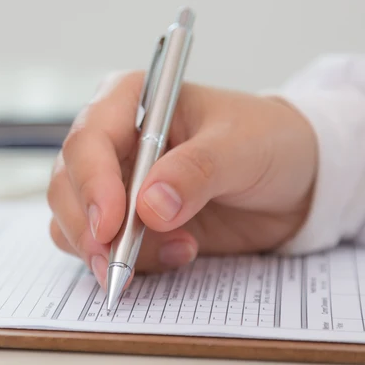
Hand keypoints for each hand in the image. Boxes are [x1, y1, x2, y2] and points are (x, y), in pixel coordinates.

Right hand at [47, 71, 317, 288]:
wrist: (296, 181)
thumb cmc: (268, 141)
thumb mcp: (242, 146)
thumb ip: (197, 171)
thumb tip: (149, 207)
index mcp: (132, 100)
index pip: (89, 136)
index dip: (91, 181)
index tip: (111, 223)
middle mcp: (113, 141)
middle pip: (68, 183)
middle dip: (89, 228)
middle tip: (117, 264)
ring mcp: (115, 185)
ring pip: (72, 221)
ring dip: (107, 251)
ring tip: (176, 252)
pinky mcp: (128, 224)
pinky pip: (100, 250)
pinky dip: (131, 263)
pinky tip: (182, 253)